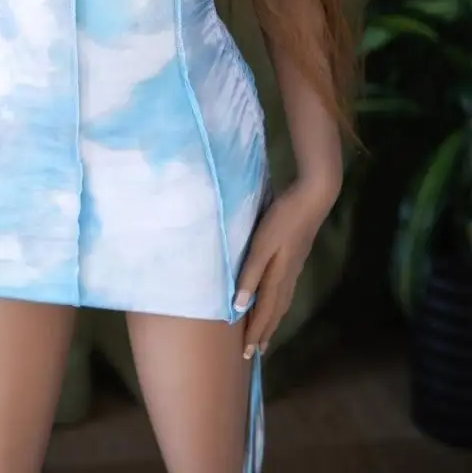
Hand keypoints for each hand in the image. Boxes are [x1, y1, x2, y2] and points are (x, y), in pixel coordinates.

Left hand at [234, 178, 338, 358]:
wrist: (312, 199)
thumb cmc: (283, 219)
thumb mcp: (261, 245)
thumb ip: (250, 274)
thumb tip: (239, 306)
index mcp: (278, 276)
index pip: (264, 312)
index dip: (255, 332)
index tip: (247, 353)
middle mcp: (288, 278)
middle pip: (275, 312)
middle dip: (264, 332)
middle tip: (255, 353)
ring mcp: (294, 268)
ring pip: (281, 303)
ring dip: (272, 320)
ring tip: (264, 333)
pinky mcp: (296, 258)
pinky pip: (285, 291)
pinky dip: (278, 304)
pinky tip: (275, 300)